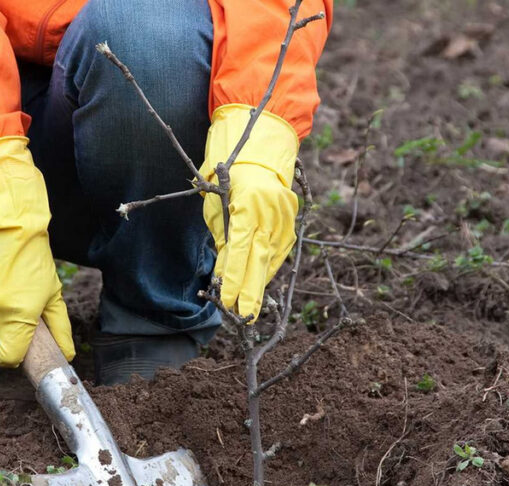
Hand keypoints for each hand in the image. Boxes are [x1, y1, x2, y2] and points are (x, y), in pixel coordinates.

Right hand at [0, 136, 74, 366]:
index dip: (11, 356)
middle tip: (13, 307)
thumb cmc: (34, 259)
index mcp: (19, 318)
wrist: (7, 225)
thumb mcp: (53, 293)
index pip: (7, 358)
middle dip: (1, 331)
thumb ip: (59, 327)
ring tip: (2, 290)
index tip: (15, 348)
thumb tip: (67, 354)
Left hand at [200, 104, 299, 319]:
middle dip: (251, 289)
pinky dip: (270, 265)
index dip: (234, 278)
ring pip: (273, 256)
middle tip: (243, 315)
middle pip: (260, 258)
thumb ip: (224, 238)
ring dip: (260, 280)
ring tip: (250, 305)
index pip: (240, 250)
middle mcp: (270, 210)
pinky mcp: (291, 218)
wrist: (260, 147)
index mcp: (247, 204)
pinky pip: (281, 248)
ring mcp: (285, 215)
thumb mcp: (217, 205)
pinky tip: (261, 280)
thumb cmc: (228, 174)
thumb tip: (224, 271)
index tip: (227, 300)